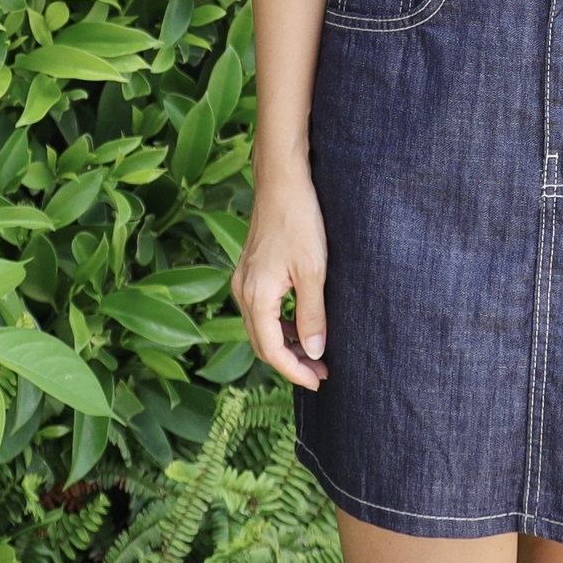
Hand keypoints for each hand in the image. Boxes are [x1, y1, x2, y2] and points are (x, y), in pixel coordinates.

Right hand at [234, 166, 329, 388]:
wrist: (282, 180)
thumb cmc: (299, 220)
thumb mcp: (313, 271)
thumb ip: (313, 315)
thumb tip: (314, 353)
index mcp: (256, 297)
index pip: (272, 351)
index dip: (295, 371)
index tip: (319, 381)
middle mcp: (242, 292)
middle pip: (262, 343)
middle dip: (291, 362)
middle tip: (320, 371)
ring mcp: (244, 280)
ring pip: (261, 327)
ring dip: (286, 343)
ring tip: (315, 352)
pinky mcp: (250, 269)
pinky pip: (262, 309)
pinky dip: (280, 323)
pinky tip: (302, 322)